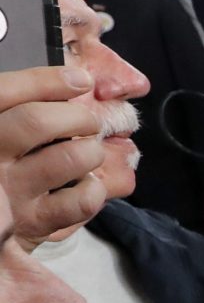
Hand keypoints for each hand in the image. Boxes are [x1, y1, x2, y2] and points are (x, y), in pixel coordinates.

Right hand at [0, 68, 108, 244]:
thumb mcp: (0, 133)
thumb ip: (16, 110)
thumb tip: (73, 82)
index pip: (4, 92)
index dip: (46, 81)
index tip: (79, 80)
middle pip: (36, 121)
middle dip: (77, 116)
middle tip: (88, 122)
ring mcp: (8, 192)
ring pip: (68, 158)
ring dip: (90, 151)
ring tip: (88, 153)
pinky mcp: (31, 223)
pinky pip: (81, 200)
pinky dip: (94, 189)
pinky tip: (85, 185)